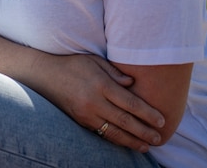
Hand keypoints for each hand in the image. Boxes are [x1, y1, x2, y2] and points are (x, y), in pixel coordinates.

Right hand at [39, 53, 164, 152]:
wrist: (45, 76)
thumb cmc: (73, 64)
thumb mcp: (94, 60)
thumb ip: (114, 72)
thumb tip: (132, 83)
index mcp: (101, 84)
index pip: (130, 102)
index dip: (147, 113)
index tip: (161, 120)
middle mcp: (94, 102)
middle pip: (125, 121)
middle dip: (144, 131)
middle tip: (159, 138)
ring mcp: (86, 114)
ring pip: (114, 132)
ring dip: (132, 141)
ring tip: (146, 146)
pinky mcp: (81, 121)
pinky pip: (102, 133)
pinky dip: (116, 139)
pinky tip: (127, 142)